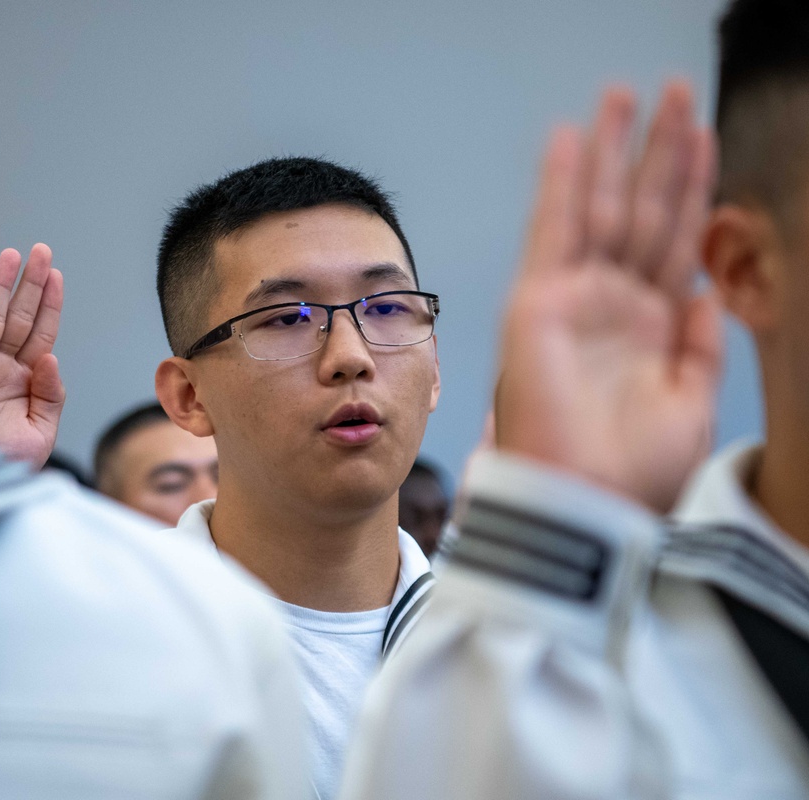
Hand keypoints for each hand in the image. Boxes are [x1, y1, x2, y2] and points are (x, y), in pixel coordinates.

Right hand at [0, 244, 64, 468]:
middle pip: (19, 317)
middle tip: (41, 251)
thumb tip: (52, 359)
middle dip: (30, 284)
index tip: (56, 276)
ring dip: (2, 287)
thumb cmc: (3, 466)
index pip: (41, 334)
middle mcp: (1, 370)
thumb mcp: (41, 433)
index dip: (49, 304)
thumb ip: (52, 395)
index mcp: (25, 382)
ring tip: (13, 256)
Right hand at [493, 83, 721, 511]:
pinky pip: (552, 232)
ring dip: (613, 152)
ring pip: (598, 210)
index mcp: (649, 330)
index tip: (703, 135)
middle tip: (671, 91)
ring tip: (627, 95)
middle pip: (639, 212)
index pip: (674, 241)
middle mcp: (610, 306)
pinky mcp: (536, 304)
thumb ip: (700, 348)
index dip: (690, 188)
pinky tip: (572, 138)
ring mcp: (572, 301)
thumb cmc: (630, 475)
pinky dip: (560, 184)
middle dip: (655, 152)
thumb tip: (707, 294)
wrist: (579, 508)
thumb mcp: (692, 406)